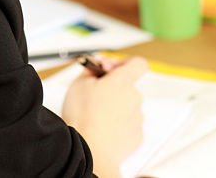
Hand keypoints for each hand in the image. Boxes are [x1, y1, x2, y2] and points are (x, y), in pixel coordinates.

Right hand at [62, 56, 147, 177]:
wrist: (92, 151)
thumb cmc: (84, 118)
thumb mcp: (78, 83)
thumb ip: (90, 68)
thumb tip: (95, 64)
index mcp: (123, 81)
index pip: (137, 63)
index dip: (124, 63)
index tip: (109, 70)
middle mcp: (134, 98)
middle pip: (128, 86)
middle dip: (112, 88)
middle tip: (93, 95)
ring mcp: (137, 118)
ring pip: (127, 106)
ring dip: (114, 108)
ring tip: (94, 116)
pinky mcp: (136, 137)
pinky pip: (128, 125)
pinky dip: (117, 125)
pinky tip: (101, 129)